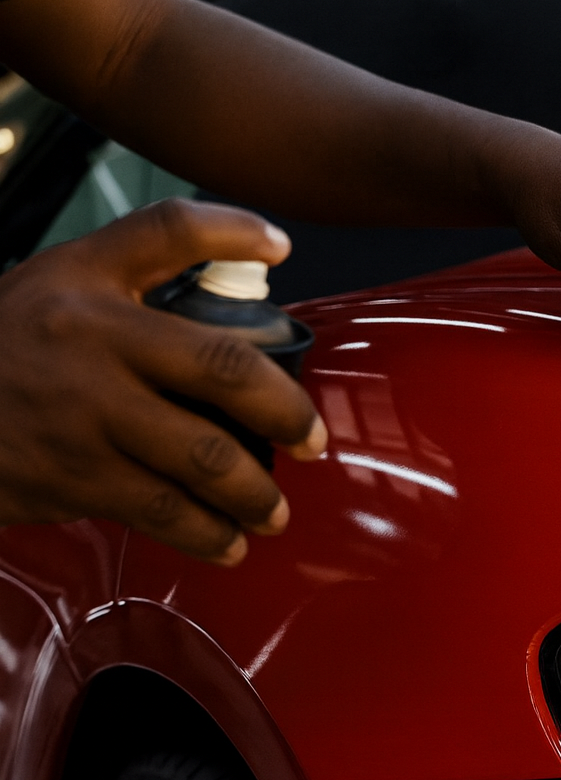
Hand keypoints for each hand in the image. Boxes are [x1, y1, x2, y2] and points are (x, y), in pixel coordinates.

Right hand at [0, 199, 326, 564]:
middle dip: (285, 413)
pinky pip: (156, 511)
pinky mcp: (67, 479)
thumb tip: (272, 243)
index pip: (177, 247)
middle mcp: (93, 354)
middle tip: (312, 441)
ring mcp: (81, 422)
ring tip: (274, 509)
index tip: (288, 270)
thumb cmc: (16, 333)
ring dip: (253, 493)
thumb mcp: (74, 271)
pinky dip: (204, 533)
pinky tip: (227, 541)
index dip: (237, 238)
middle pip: (221, 374)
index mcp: (97, 296)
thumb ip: (166, 245)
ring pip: (199, 459)